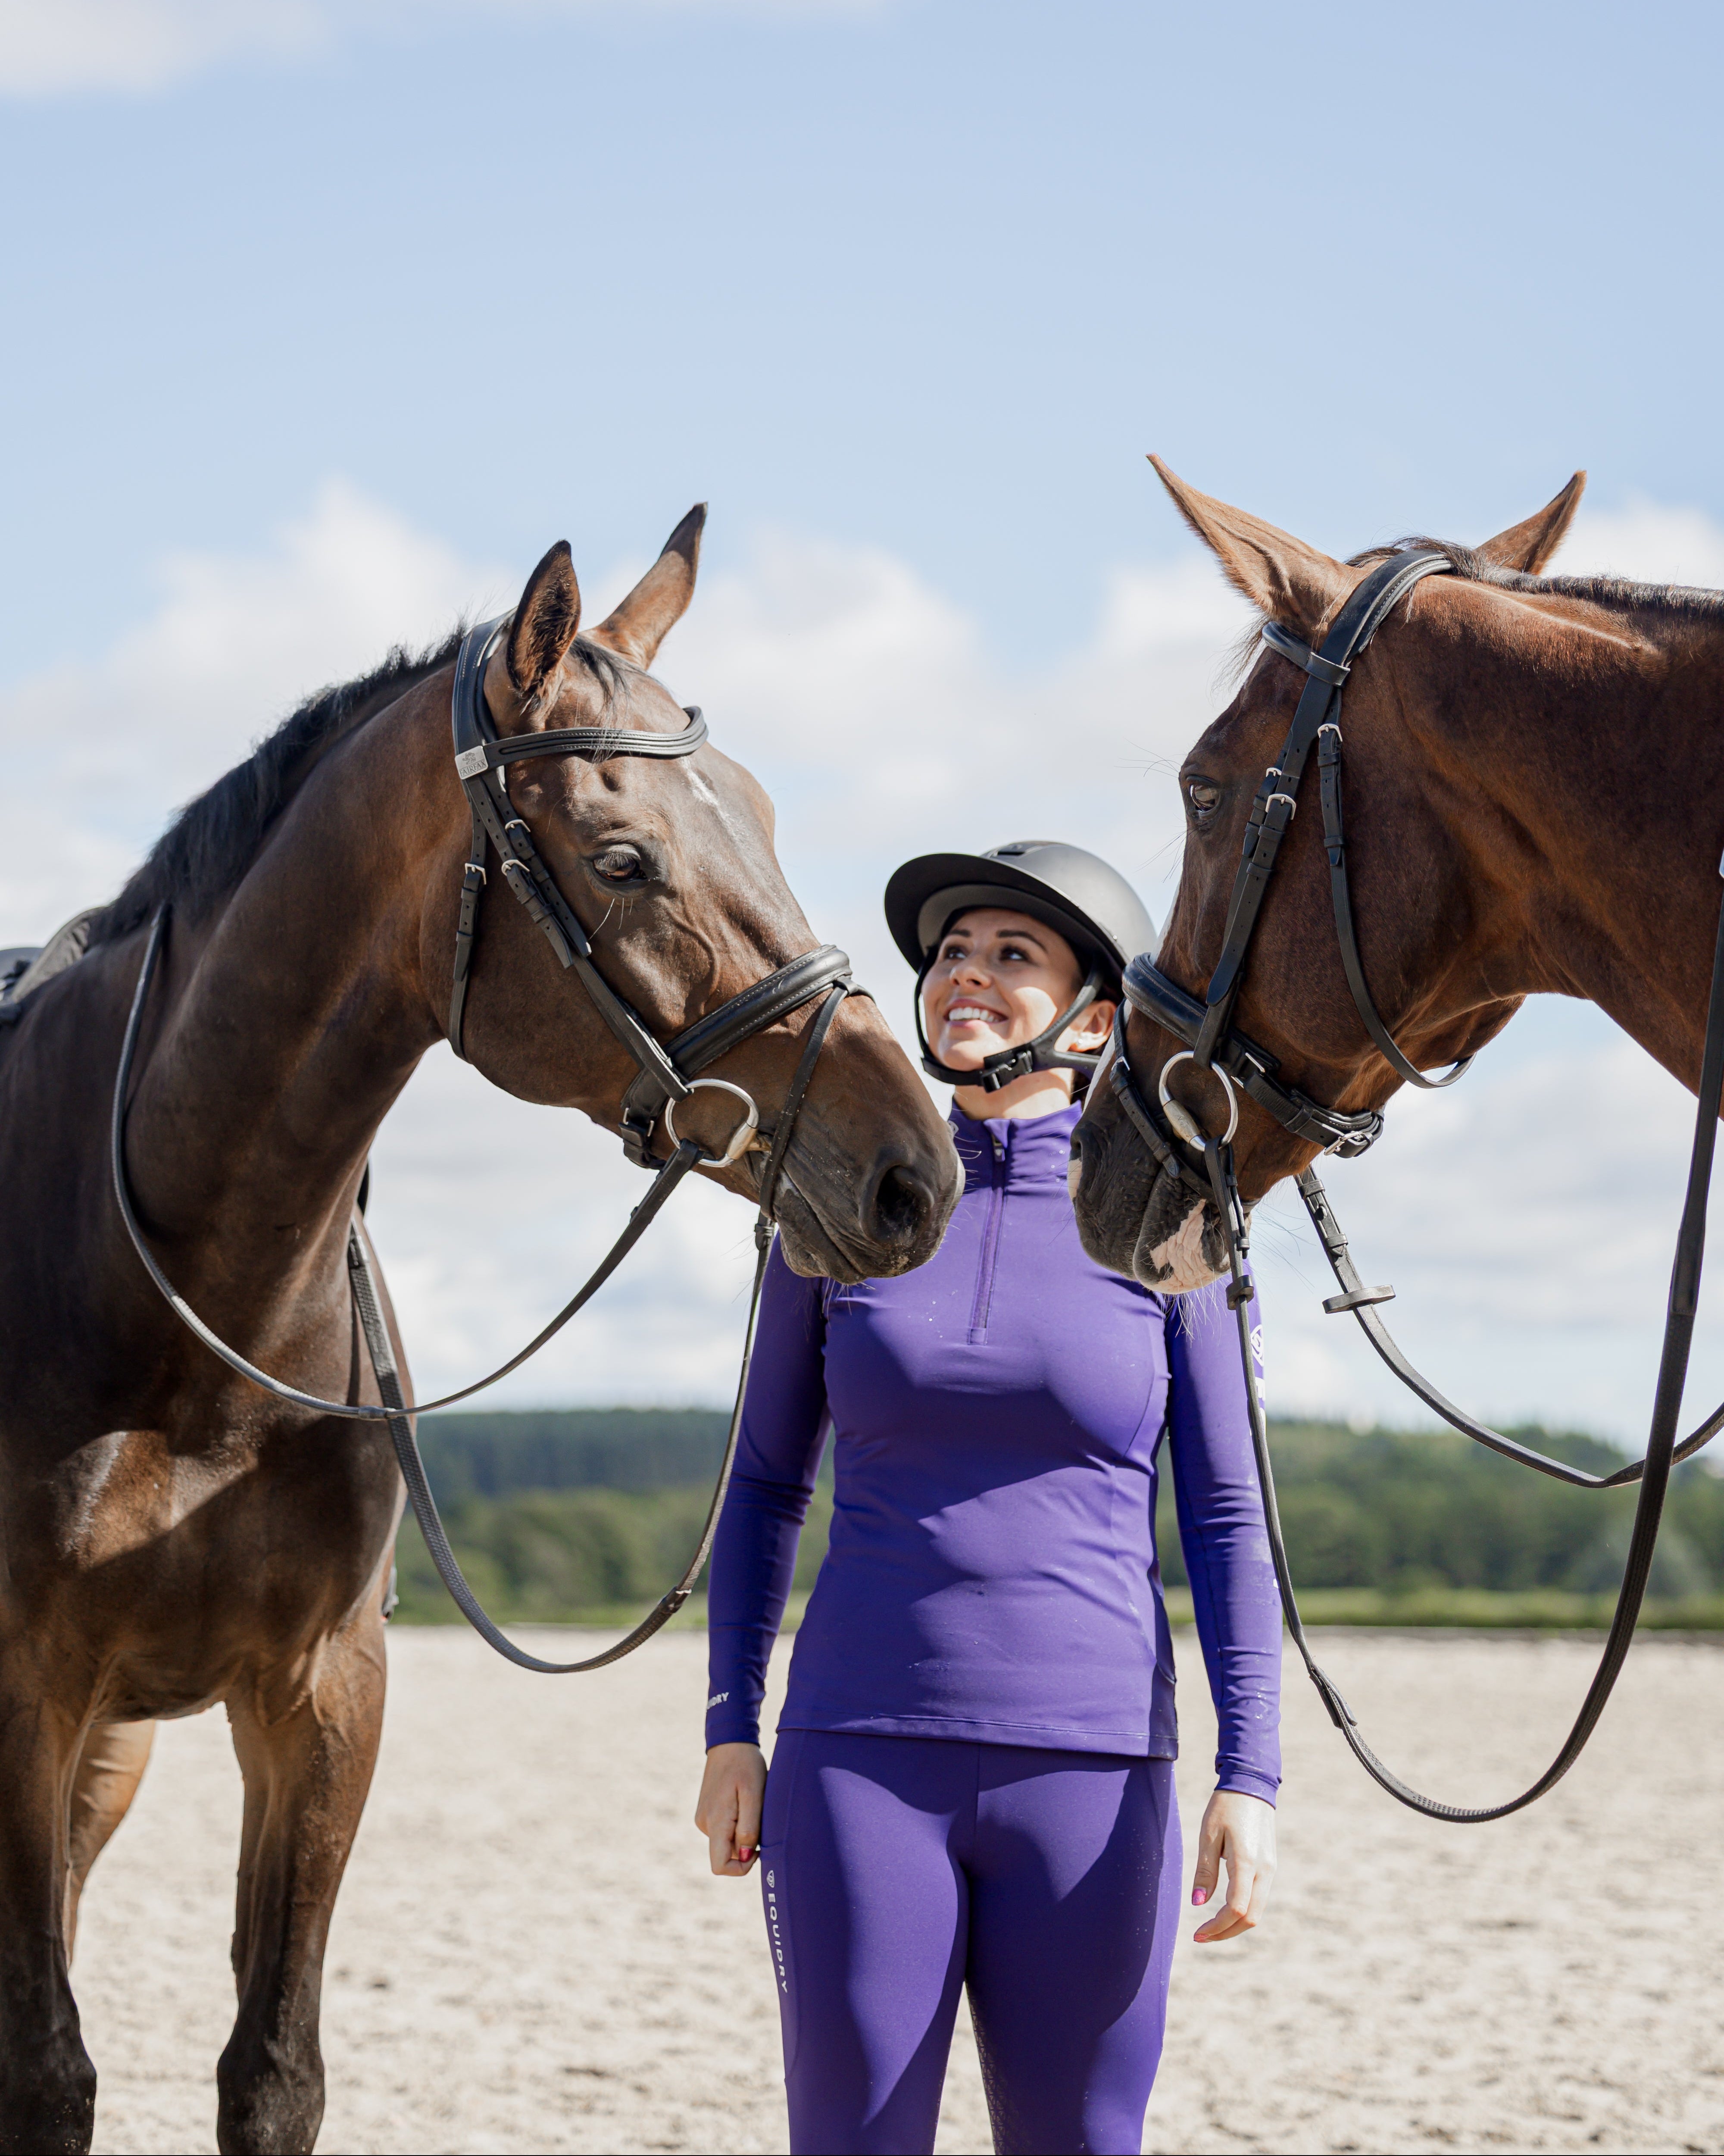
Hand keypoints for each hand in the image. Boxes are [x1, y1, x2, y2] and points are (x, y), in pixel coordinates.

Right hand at [695, 1742, 766, 1875]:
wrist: (730, 1741)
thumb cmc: (746, 1765)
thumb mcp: (754, 1794)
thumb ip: (749, 1828)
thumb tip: (745, 1856)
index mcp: (715, 1821)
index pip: (720, 1866)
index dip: (741, 1867)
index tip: (759, 1849)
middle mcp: (704, 1823)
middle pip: (725, 1855)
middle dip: (746, 1847)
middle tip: (759, 1819)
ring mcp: (703, 1818)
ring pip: (726, 1842)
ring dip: (742, 1833)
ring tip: (751, 1805)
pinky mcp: (706, 1812)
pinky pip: (723, 1830)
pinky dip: (737, 1824)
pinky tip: (743, 1802)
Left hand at [1190, 1788, 1275, 1942]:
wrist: (1252, 1786)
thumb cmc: (1226, 1807)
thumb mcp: (1208, 1835)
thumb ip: (1205, 1871)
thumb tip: (1198, 1904)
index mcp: (1248, 1862)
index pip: (1236, 1909)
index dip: (1217, 1927)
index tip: (1197, 1933)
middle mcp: (1265, 1870)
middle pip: (1251, 1918)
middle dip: (1226, 1933)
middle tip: (1201, 1936)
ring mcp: (1271, 1869)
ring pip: (1257, 1911)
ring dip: (1235, 1925)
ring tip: (1210, 1928)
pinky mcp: (1270, 1866)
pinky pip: (1258, 1898)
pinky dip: (1243, 1912)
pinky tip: (1224, 1911)